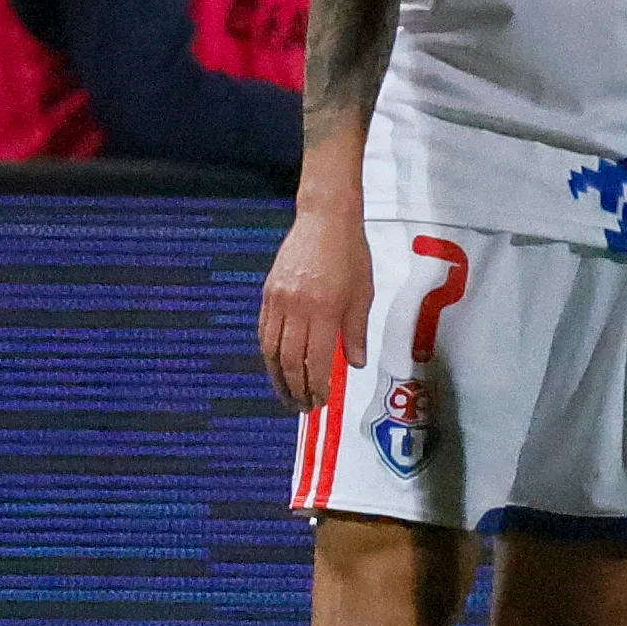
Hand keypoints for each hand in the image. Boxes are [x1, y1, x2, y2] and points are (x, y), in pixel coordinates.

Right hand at [258, 199, 372, 412]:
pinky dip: (268, 352)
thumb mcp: (363, 293)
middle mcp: (297, 307)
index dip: (316, 386)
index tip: (320, 401)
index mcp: (324, 310)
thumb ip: (356, 332)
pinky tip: (274, 364)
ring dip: (277, 376)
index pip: (315, 361)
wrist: (324, 219)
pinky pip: (263, 330)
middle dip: (295, 388)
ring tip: (285, 393)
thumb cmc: (349, 253)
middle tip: (302, 406)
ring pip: (271, 349)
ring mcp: (278, 300)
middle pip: (289, 360)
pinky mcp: (268, 292)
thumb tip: (354, 363)